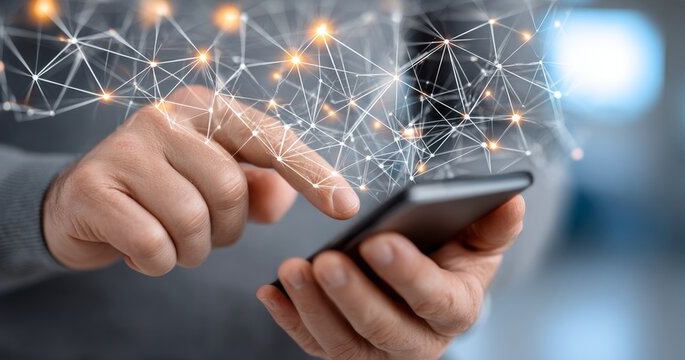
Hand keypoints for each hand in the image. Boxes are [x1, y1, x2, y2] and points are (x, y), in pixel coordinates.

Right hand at [42, 85, 359, 275]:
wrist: (78, 205)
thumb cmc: (160, 193)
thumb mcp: (215, 186)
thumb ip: (257, 188)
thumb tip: (282, 198)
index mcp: (203, 110)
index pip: (269, 140)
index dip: (312, 175)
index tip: (347, 207)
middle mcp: (163, 117)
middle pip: (229, 191)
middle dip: (226, 231)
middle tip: (202, 234)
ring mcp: (124, 149)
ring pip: (192, 221)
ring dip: (192, 250)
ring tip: (171, 241)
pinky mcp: (92, 188)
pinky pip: (153, 245)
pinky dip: (157, 263)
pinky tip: (141, 251)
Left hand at [256, 196, 524, 358]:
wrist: (428, 285)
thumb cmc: (451, 255)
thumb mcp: (478, 239)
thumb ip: (492, 224)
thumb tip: (512, 200)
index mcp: (456, 310)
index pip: (435, 301)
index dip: (408, 274)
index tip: (378, 241)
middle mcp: (419, 342)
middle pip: (385, 330)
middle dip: (353, 296)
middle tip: (325, 260)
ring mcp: (379, 353)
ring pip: (344, 345)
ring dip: (314, 308)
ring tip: (290, 270)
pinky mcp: (346, 352)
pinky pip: (315, 345)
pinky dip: (290, 321)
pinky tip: (269, 293)